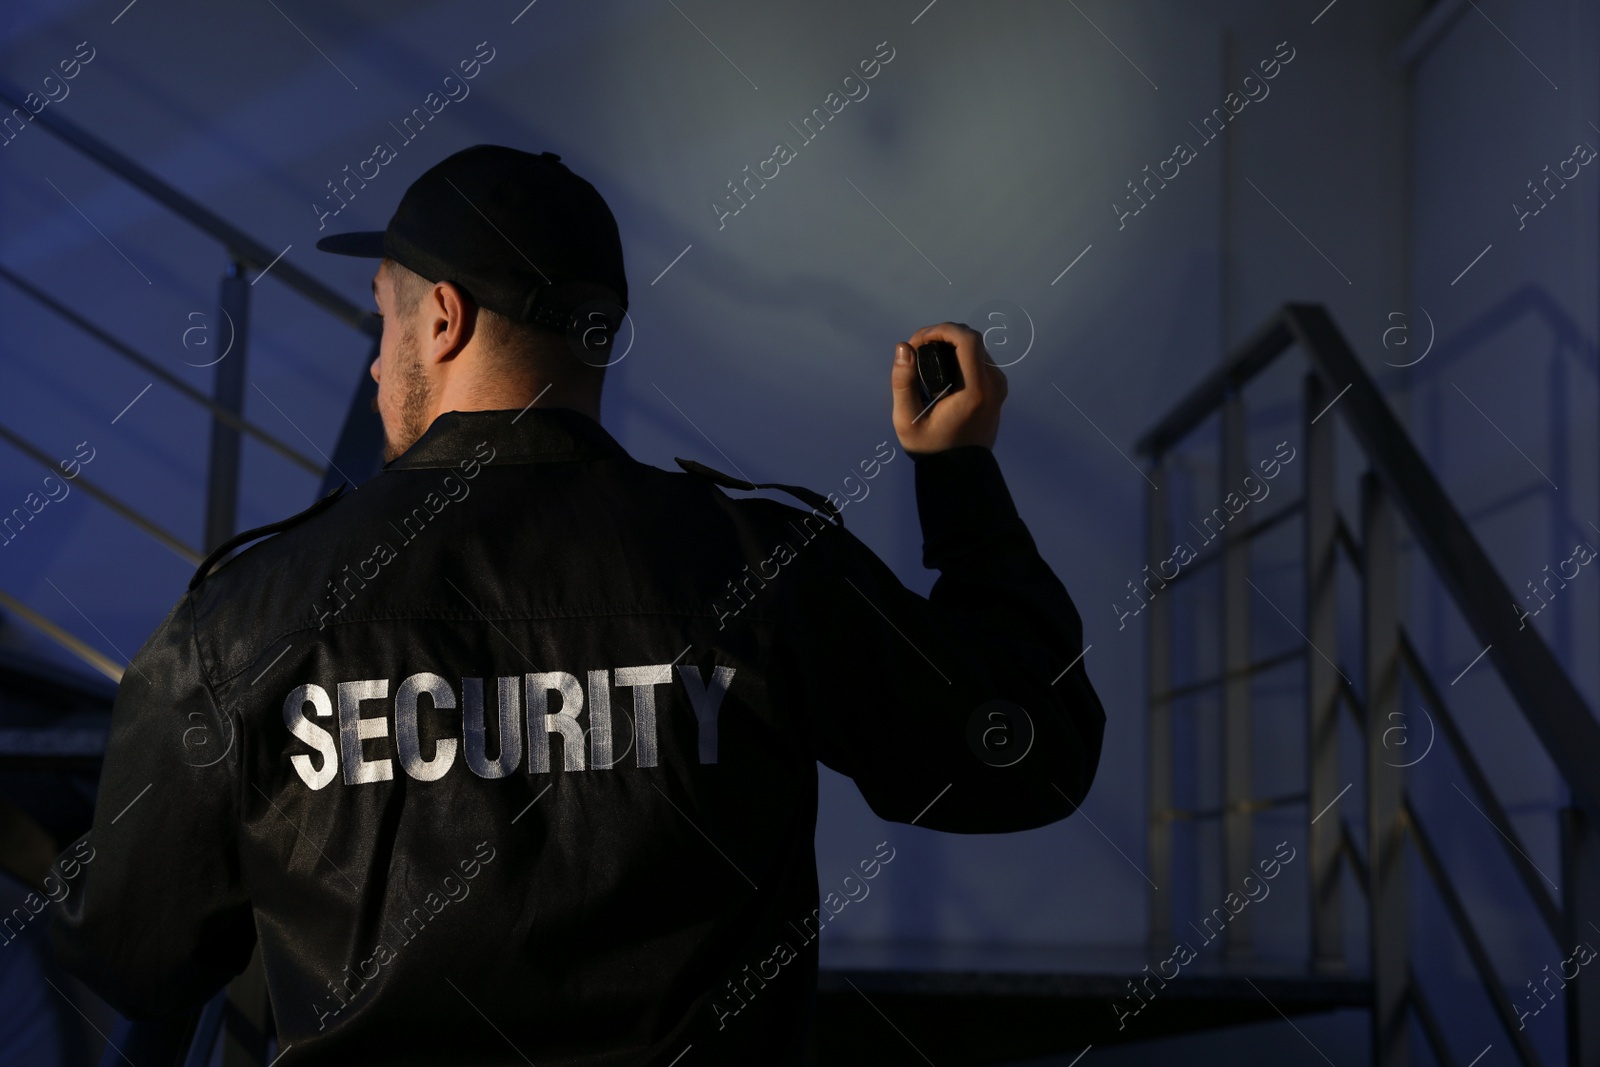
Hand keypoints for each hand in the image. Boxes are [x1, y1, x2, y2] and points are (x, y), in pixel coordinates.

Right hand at [890, 322, 1007, 454]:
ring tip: (925, 357)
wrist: (961, 471)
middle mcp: (994, 383)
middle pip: (972, 339)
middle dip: (942, 334)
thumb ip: (903, 382)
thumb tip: (904, 348)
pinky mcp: (998, 389)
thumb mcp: (907, 420)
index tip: (918, 341)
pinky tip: (940, 367)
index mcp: (976, 390)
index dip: (941, 330)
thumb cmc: (932, 448)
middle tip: (916, 349)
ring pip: (976, 347)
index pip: (967, 340)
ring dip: (950, 343)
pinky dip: (959, 354)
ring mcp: (999, 386)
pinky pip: (979, 359)